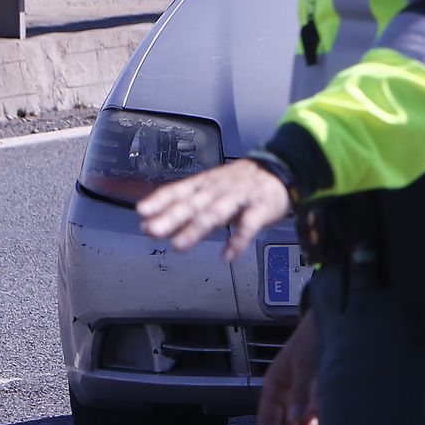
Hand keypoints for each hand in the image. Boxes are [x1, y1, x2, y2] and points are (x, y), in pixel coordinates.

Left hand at [137, 158, 291, 262]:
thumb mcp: (211, 189)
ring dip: (197, 228)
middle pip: (194, 203)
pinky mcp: (261, 208)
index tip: (142, 212)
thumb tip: (151, 223)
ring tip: (180, 245)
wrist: (282, 169)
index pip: (179, 190)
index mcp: (205, 183)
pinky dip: (238, 240)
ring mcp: (240, 198)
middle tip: (152, 230)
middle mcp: (219, 189)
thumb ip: (185, 206)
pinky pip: (249, 224)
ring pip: (216, 212)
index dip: (161, 200)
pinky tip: (228, 255)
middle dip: (172, 216)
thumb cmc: (240, 183)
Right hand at [258, 311, 319, 424]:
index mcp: (275, 384)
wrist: (337, 316)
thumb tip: (294, 420)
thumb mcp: (306, 361)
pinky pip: (317, 421)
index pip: (268, 419)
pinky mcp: (322, 396)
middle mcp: (287, 394)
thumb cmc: (315, 335)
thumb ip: (302, 390)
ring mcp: (304, 396)